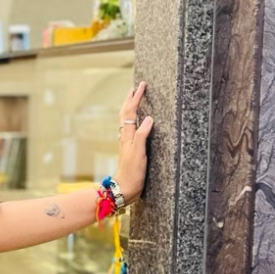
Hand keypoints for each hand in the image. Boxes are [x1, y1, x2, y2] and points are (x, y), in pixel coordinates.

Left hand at [116, 80, 153, 203]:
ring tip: (133, 99)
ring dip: (129, 108)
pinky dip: (132, 120)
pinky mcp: (129, 148)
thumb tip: (149, 118)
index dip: (136, 98)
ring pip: (126, 120)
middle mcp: (125, 137)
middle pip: (125, 114)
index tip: (141, 85)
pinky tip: (135, 122)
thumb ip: (142, 135)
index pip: (131, 112)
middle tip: (135, 88)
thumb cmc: (132, 173)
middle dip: (130, 99)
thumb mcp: (139, 153)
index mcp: (127, 136)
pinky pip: (130, 128)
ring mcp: (126, 142)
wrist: (125, 188)